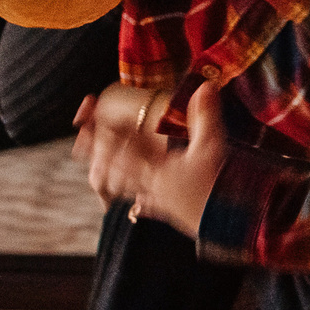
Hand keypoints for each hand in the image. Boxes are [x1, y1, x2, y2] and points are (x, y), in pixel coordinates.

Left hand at [75, 79, 225, 236]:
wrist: (230, 224)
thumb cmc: (218, 187)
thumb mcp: (213, 147)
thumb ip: (206, 116)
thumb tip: (205, 85)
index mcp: (156, 168)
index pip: (124, 147)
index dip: (107, 131)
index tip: (88, 119)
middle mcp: (151, 184)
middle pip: (116, 167)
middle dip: (97, 151)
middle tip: (79, 138)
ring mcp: (158, 199)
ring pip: (125, 186)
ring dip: (111, 173)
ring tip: (98, 165)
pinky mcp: (170, 211)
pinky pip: (146, 204)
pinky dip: (138, 200)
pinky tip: (137, 203)